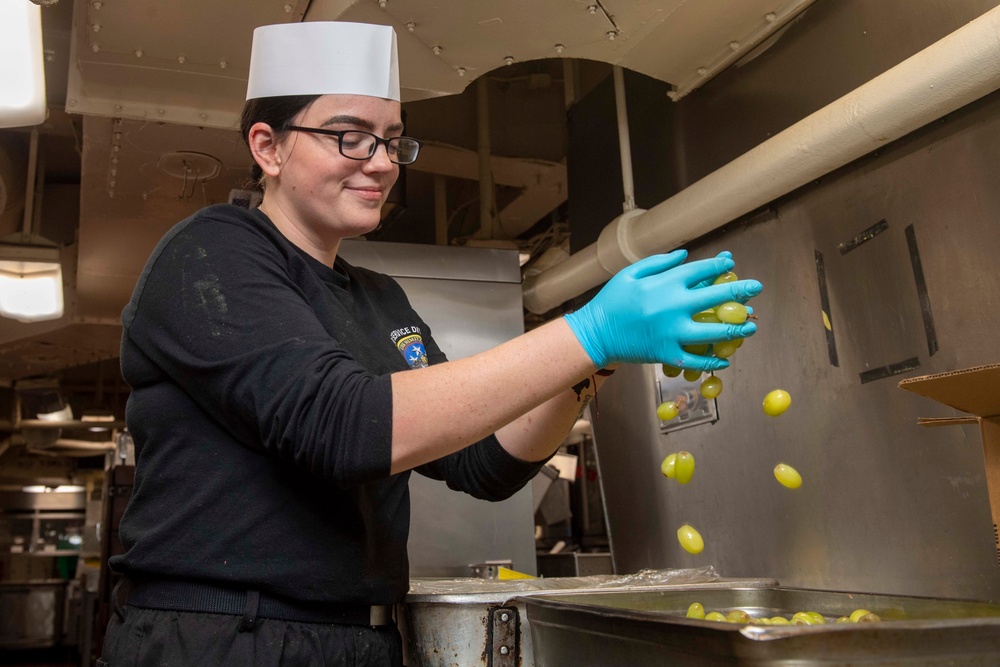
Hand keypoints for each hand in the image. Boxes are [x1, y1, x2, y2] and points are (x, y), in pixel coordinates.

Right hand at [564, 250, 762, 369]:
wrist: (595, 333)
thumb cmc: (612, 301)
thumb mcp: (631, 273)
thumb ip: (659, 263)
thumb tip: (685, 255)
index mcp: (666, 284)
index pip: (702, 271)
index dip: (720, 266)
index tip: (730, 263)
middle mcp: (674, 307)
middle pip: (717, 298)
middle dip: (740, 291)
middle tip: (756, 288)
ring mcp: (673, 332)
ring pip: (715, 332)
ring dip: (737, 329)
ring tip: (751, 326)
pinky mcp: (668, 353)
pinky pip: (697, 359)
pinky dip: (712, 360)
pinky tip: (726, 359)